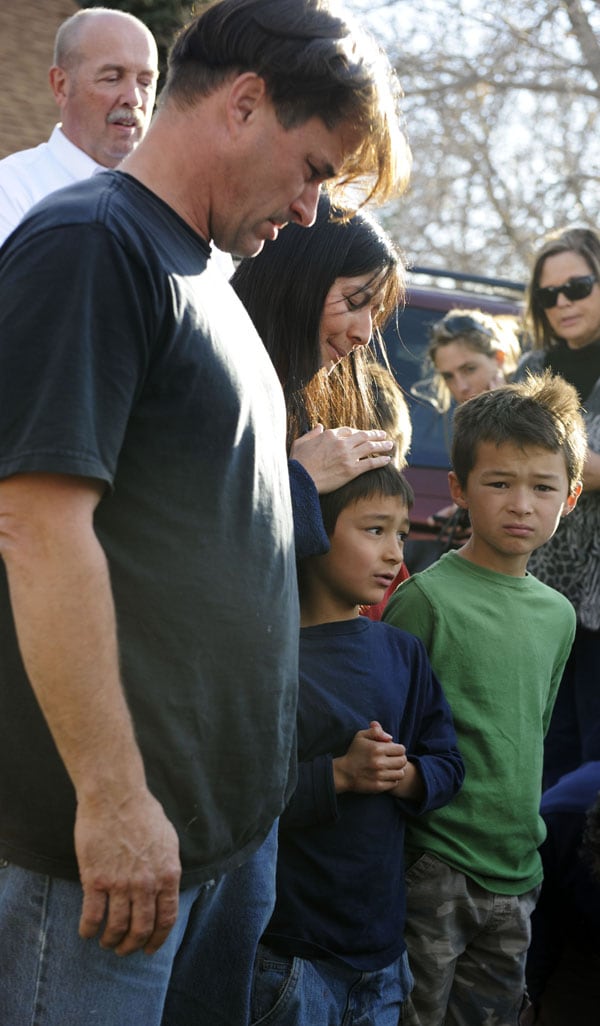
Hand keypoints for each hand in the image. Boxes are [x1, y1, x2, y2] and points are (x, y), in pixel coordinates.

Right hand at [75, 788, 180, 955]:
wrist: (115, 796)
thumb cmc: (142, 813)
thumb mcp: (168, 840)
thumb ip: (167, 867)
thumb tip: (167, 886)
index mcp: (167, 874)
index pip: (166, 918)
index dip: (157, 939)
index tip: (149, 949)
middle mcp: (146, 883)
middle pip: (141, 929)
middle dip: (132, 945)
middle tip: (124, 949)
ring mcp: (120, 883)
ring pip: (117, 927)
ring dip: (111, 941)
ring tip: (107, 942)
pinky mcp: (95, 879)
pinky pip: (92, 915)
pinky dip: (89, 929)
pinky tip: (87, 932)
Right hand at [290, 425, 393, 493]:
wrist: (301, 479)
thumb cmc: (298, 462)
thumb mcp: (300, 442)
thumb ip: (311, 433)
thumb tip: (319, 426)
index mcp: (329, 435)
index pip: (348, 431)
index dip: (358, 432)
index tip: (364, 434)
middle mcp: (341, 443)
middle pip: (363, 436)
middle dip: (374, 435)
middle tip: (383, 435)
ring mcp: (348, 456)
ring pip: (369, 447)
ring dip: (382, 445)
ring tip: (390, 444)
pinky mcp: (352, 470)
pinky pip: (370, 463)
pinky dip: (380, 461)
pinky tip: (387, 460)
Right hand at [333, 721, 407, 793]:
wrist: (344, 773)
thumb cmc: (354, 753)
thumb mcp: (361, 736)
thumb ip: (376, 731)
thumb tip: (390, 738)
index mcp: (377, 748)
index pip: (401, 749)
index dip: (398, 749)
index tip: (393, 751)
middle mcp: (379, 762)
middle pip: (403, 761)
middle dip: (400, 759)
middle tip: (393, 760)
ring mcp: (379, 775)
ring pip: (401, 773)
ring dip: (397, 770)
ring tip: (390, 768)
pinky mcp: (378, 786)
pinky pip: (394, 783)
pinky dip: (392, 780)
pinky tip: (386, 776)